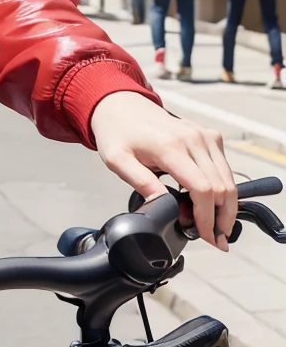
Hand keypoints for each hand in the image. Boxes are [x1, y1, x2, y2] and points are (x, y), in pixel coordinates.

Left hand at [89, 90, 236, 250]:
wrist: (121, 105)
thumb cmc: (117, 133)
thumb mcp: (117, 160)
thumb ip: (141, 182)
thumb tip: (162, 205)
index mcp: (170, 146)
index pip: (202, 189)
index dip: (207, 218)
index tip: (205, 237)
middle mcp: (193, 139)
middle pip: (221, 187)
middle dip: (221, 218)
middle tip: (216, 240)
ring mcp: (204, 135)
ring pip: (228, 179)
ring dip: (227, 207)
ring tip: (216, 228)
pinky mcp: (209, 136)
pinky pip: (224, 168)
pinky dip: (224, 189)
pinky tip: (211, 205)